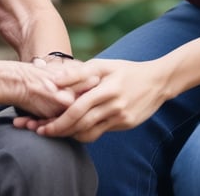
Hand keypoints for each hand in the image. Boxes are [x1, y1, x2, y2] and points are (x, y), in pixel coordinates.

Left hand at [16, 58, 169, 141]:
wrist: (157, 80)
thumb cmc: (125, 69)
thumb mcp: (103, 65)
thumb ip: (77, 73)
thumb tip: (53, 80)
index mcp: (106, 87)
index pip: (78, 108)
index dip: (59, 119)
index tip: (43, 124)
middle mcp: (114, 105)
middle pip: (82, 123)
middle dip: (60, 130)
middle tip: (43, 132)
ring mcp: (121, 117)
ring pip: (91, 132)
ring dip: (71, 134)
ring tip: (57, 131)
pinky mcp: (126, 124)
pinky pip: (101, 132)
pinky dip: (86, 133)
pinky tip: (77, 130)